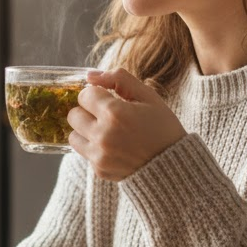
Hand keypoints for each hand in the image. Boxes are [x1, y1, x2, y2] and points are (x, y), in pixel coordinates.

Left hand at [68, 68, 185, 181]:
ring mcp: (100, 155)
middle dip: (88, 112)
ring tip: (107, 132)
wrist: (174, 166)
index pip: (84, 95)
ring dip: (86, 130)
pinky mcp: (99, 170)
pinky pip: (84, 153)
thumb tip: (90, 75)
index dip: (97, 95)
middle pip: (73, 115)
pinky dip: (94, 148)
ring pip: (73, 136)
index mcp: (115, 113)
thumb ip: (119, 79)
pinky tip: (114, 147)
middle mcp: (103, 135)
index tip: (110, 101)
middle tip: (107, 116)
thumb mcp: (148, 96)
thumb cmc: (162, 127)